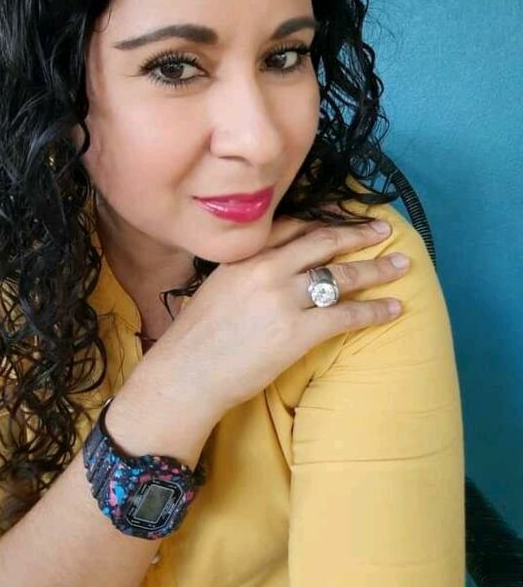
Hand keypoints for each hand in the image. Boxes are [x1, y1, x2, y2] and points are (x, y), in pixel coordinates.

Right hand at [142, 213, 409, 418]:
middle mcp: (268, 267)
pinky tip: (394, 308)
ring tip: (402, 264)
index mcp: (247, 253)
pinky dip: (374, 310)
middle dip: (359, 234)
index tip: (347, 214)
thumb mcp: (219, 283)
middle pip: (324, 241)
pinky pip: (346, 314)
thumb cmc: (197, 334)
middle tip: (384, 228)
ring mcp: (284, 298)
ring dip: (376, 268)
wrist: (185, 372)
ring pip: (341, 274)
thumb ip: (249, 267)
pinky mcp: (297, 331)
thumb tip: (276, 263)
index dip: (327, 218)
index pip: (295, 224)